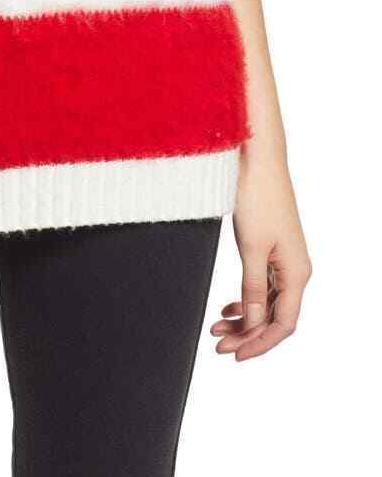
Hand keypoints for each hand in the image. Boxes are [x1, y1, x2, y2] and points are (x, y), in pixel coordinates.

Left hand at [211, 149, 310, 360]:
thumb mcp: (251, 247)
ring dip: (243, 318)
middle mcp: (294, 269)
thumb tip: (252, 323)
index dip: (259, 343)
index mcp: (296, 272)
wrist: (257, 158)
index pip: (282, 324)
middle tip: (217, 344)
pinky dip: (244, 298)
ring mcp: (283, 258)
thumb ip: (251, 287)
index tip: (234, 355)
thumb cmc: (257, 197)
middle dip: (246, 334)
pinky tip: (227, 307)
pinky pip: (261, 284)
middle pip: (273, 316)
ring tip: (217, 328)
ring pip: (265, 302)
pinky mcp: (271, 247)